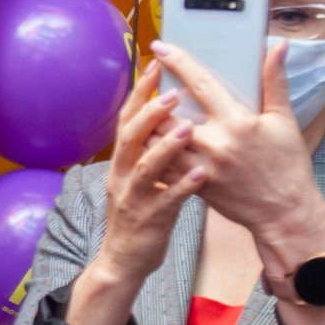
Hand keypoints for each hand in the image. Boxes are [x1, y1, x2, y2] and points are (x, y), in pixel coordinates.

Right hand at [64, 62, 201, 324]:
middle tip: (172, 92)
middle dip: (150, 112)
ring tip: (190, 128)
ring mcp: (133, 198)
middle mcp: (122, 174)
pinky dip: (183, 186)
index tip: (155, 65)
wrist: (124, 260)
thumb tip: (174, 119)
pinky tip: (202, 175)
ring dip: (166, 146)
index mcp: (121, 161)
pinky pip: (166, 200)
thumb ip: (153, 151)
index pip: (127, 119)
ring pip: (145, 167)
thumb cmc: (141, 213)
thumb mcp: (141, 178)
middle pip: (130, 137)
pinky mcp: (148, 220)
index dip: (139, 92)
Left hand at [149, 41, 324, 258]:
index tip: (160, 47)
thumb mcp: (284, 120)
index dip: (178, 62)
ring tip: (142, 111)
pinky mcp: (194, 186)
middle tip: (145, 84)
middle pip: (168, 114)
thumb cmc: (288, 165)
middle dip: (153, 98)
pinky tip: (148, 141)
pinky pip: (163, 167)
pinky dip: (152, 152)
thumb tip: (278, 46)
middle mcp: (215, 144)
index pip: (201, 84)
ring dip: (148, 126)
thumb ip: (275, 81)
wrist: (285, 212)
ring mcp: (201, 167)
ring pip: (159, 142)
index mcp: (237, 122)